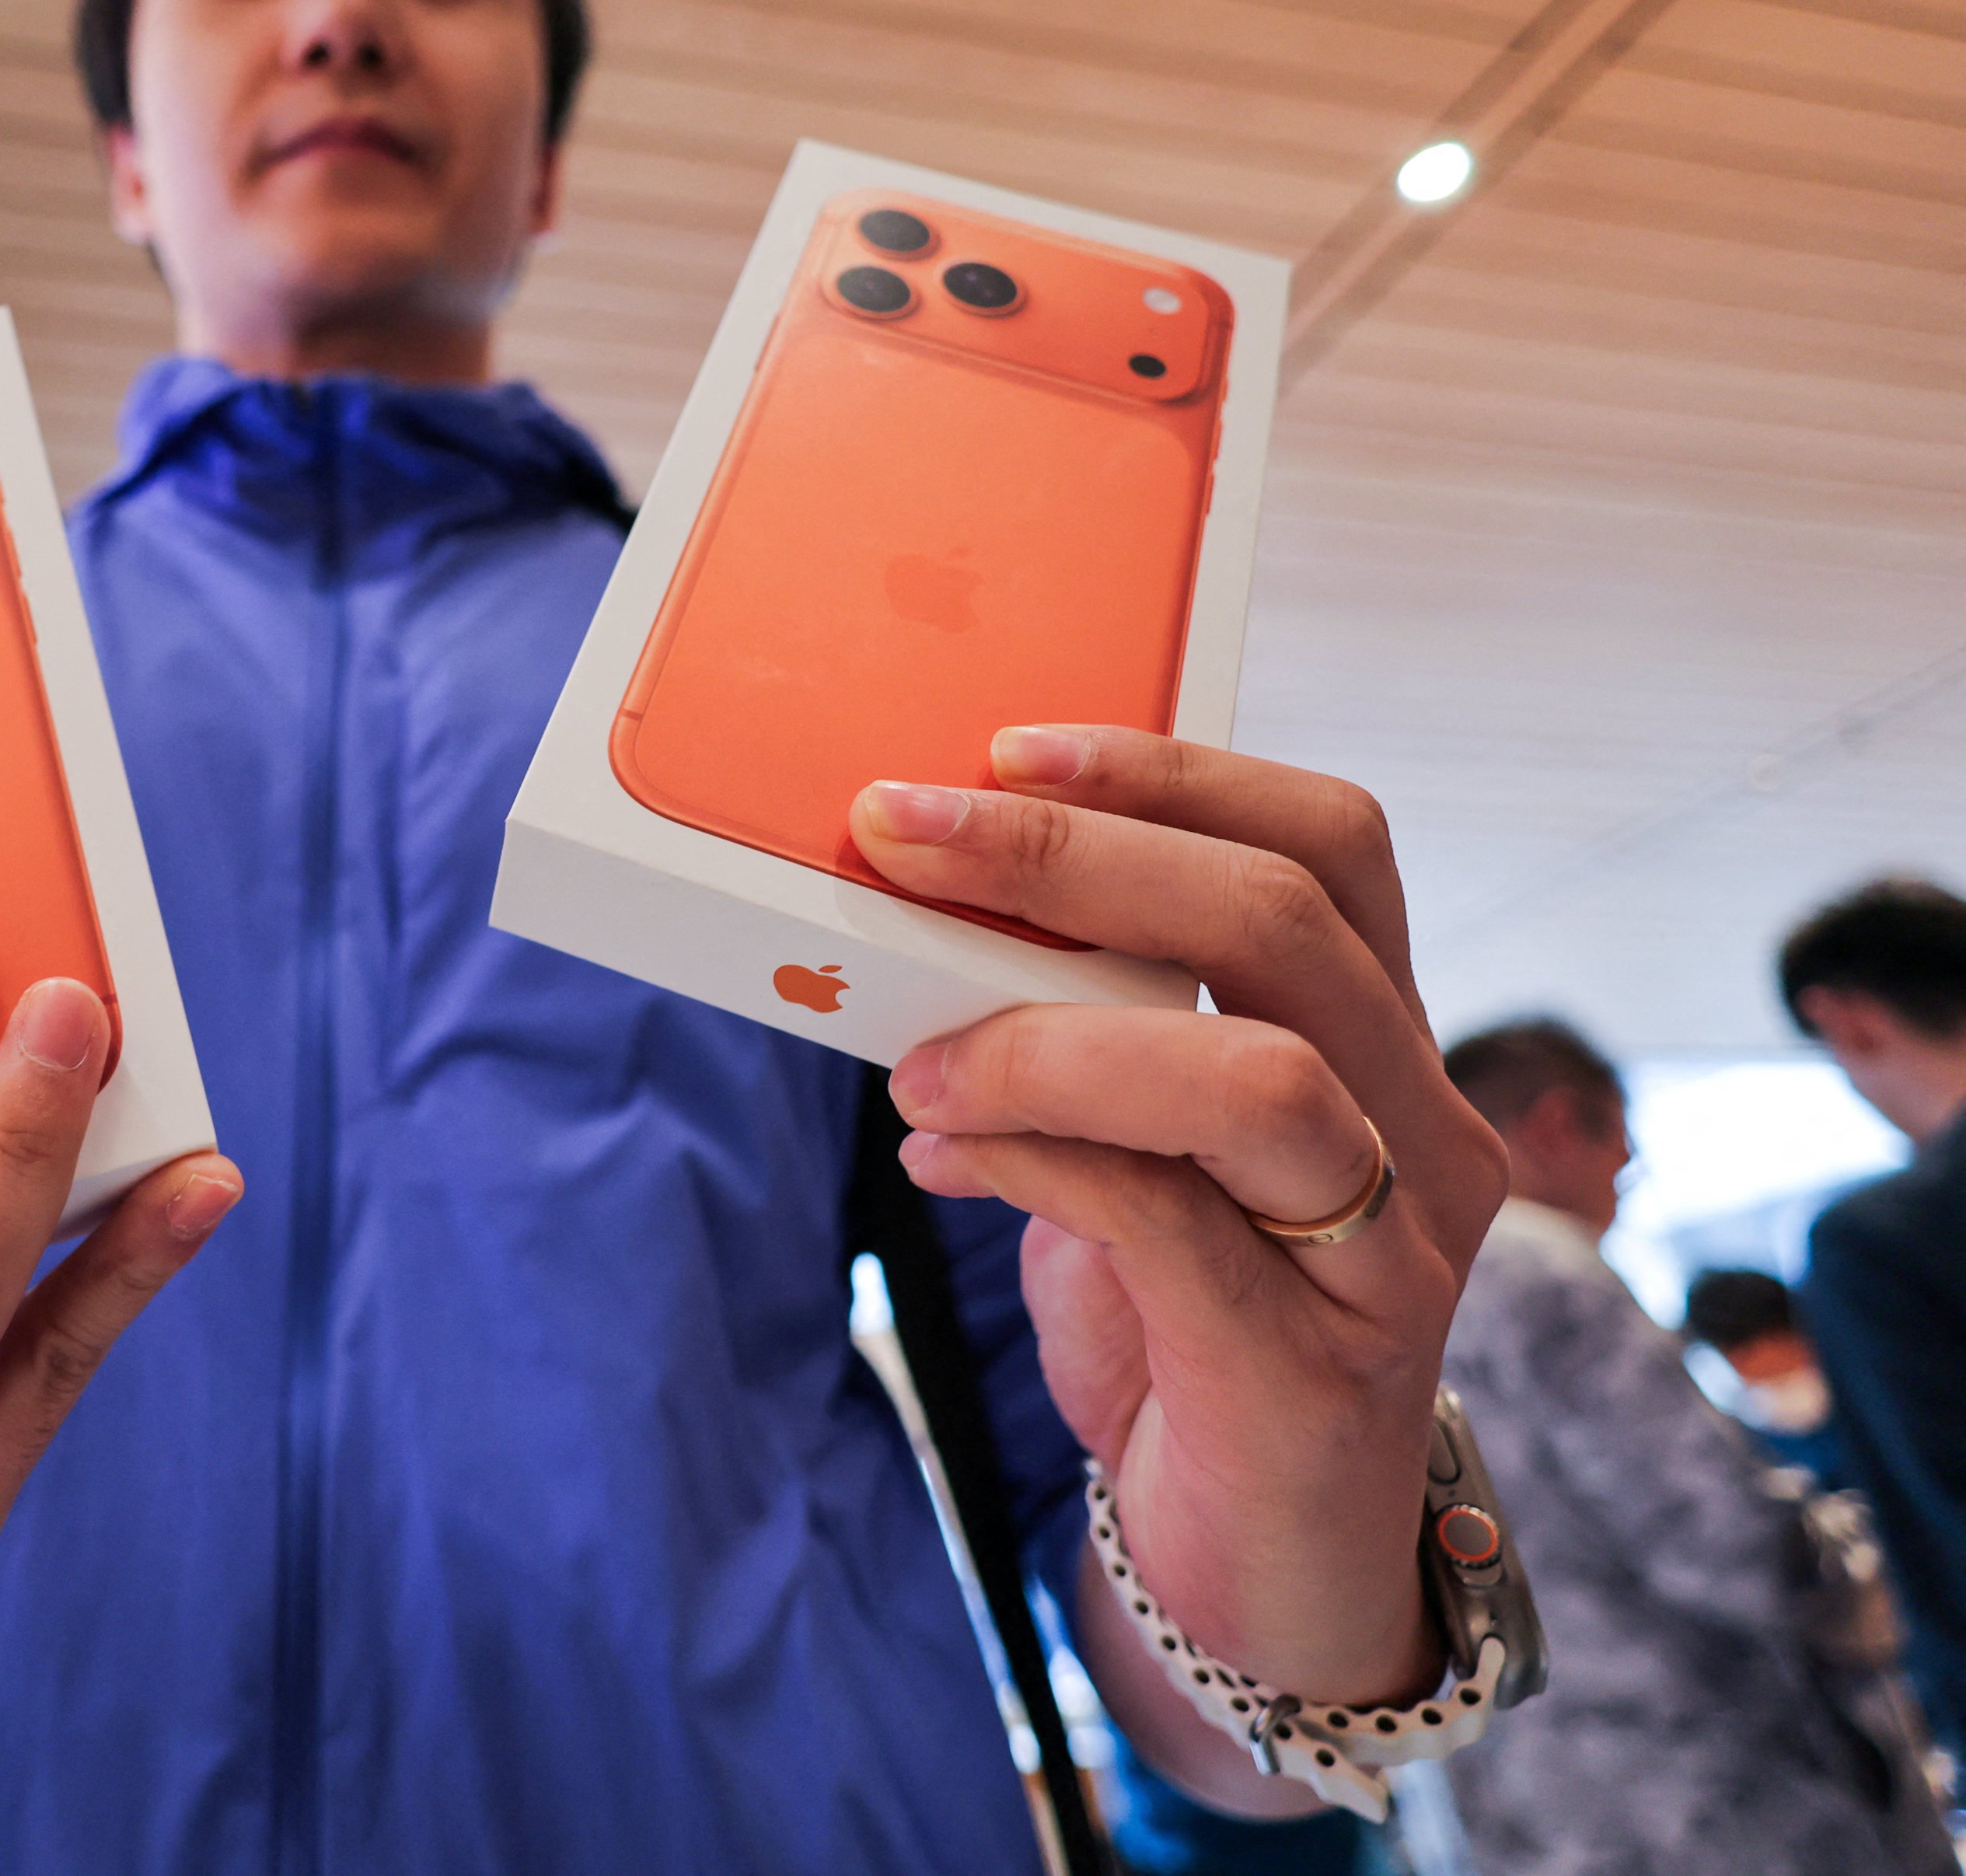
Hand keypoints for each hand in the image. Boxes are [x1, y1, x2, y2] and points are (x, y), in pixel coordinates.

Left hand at [848, 729, 1504, 1741]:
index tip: (1008, 747)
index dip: (1177, 772)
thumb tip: (920, 915)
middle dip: (1073, 858)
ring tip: (915, 1064)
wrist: (1262, 1573)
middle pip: (1282, 924)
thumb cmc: (1193, 1333)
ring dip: (1044, 1039)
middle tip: (900, 838)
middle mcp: (1420, 1134)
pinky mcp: (1312, 1377)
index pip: (1330, 848)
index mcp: (1382, 1049)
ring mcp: (1387, 1259)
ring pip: (1248, 1076)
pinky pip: (1165, 1223)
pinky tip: (942, 1162)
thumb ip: (1089, 1038)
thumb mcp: (1152, 1151)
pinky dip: (1029, 1165)